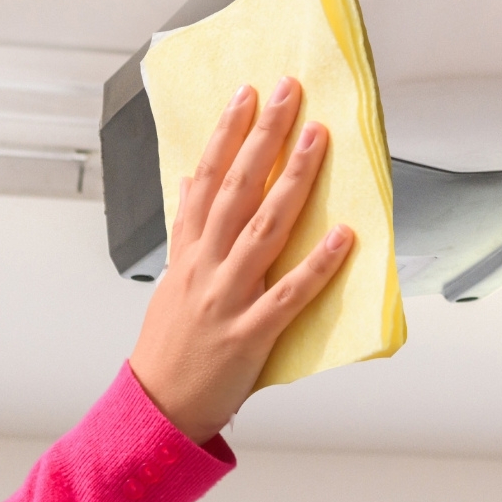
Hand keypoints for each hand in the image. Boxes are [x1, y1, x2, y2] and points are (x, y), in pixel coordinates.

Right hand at [129, 77, 355, 442]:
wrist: (159, 408)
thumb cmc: (170, 345)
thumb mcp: (171, 278)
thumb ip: (185, 229)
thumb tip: (188, 180)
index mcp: (188, 251)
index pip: (205, 177)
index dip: (225, 132)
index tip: (246, 94)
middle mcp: (205, 266)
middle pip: (235, 188)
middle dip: (263, 136)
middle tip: (288, 93)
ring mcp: (227, 298)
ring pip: (264, 228)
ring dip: (294, 180)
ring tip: (317, 139)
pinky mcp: (250, 334)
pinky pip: (290, 294)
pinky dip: (317, 264)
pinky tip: (343, 236)